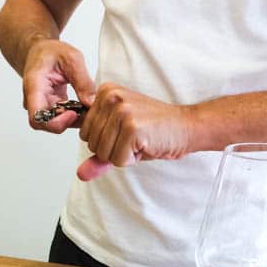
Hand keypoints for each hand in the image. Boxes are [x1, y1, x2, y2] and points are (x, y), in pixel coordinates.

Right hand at [23, 39, 95, 132]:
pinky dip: (75, 115)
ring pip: (56, 124)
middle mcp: (34, 101)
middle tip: (87, 111)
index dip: (56, 123)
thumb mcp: (72, 58)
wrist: (41, 51)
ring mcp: (42, 106)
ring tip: (88, 107)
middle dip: (69, 122)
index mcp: (34, 87)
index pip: (37, 118)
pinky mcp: (51, 108)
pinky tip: (85, 106)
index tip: (73, 113)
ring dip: (74, 120)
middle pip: (47, 125)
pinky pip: (62, 118)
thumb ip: (82, 81)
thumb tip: (91, 103)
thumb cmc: (50, 52)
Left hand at [77, 83, 193, 179]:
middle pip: (91, 144)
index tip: (125, 131)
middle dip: (112, 150)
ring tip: (140, 141)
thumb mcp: (120, 140)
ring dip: (122, 155)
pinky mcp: (132, 127)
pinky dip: (131, 159)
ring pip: (102, 153)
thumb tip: (81, 174)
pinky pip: (117, 160)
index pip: (85, 133)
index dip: (105, 141)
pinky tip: (145, 145)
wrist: (185, 127)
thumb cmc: (153, 130)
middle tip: (134, 138)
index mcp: (105, 92)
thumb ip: (98, 156)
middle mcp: (110, 97)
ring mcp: (121, 111)